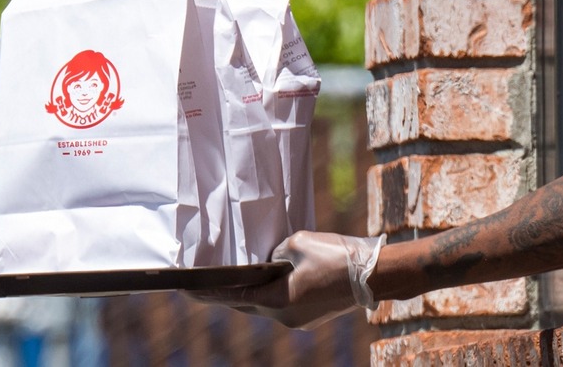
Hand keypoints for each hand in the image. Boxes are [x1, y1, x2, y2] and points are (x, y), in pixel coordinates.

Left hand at [189, 231, 384, 329]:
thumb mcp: (297, 243)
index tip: (186, 291)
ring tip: (234, 277)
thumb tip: (270, 261)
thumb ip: (274, 253)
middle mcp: (284, 316)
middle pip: (245, 303)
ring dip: (251, 292)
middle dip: (225, 294)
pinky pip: (282, 303)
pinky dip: (272, 292)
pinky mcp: (310, 316)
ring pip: (265, 304)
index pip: (231, 295)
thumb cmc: (337, 256)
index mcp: (276, 300)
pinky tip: (269, 278)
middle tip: (201, 286)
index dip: (207, 292)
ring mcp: (298, 319)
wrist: (375, 274)